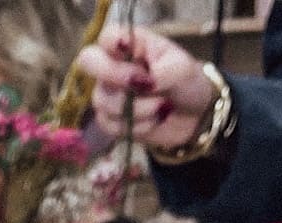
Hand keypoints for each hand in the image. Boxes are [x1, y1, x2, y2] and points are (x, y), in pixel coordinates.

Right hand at [76, 25, 214, 152]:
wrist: (193, 116)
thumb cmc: (186, 82)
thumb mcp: (181, 69)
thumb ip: (159, 72)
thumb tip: (139, 83)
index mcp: (130, 45)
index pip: (107, 36)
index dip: (112, 43)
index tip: (128, 51)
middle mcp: (113, 66)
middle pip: (88, 62)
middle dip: (113, 75)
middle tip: (142, 84)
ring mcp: (109, 93)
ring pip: (103, 101)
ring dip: (136, 108)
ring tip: (161, 106)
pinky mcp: (111, 120)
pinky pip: (111, 125)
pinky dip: (136, 126)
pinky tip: (153, 120)